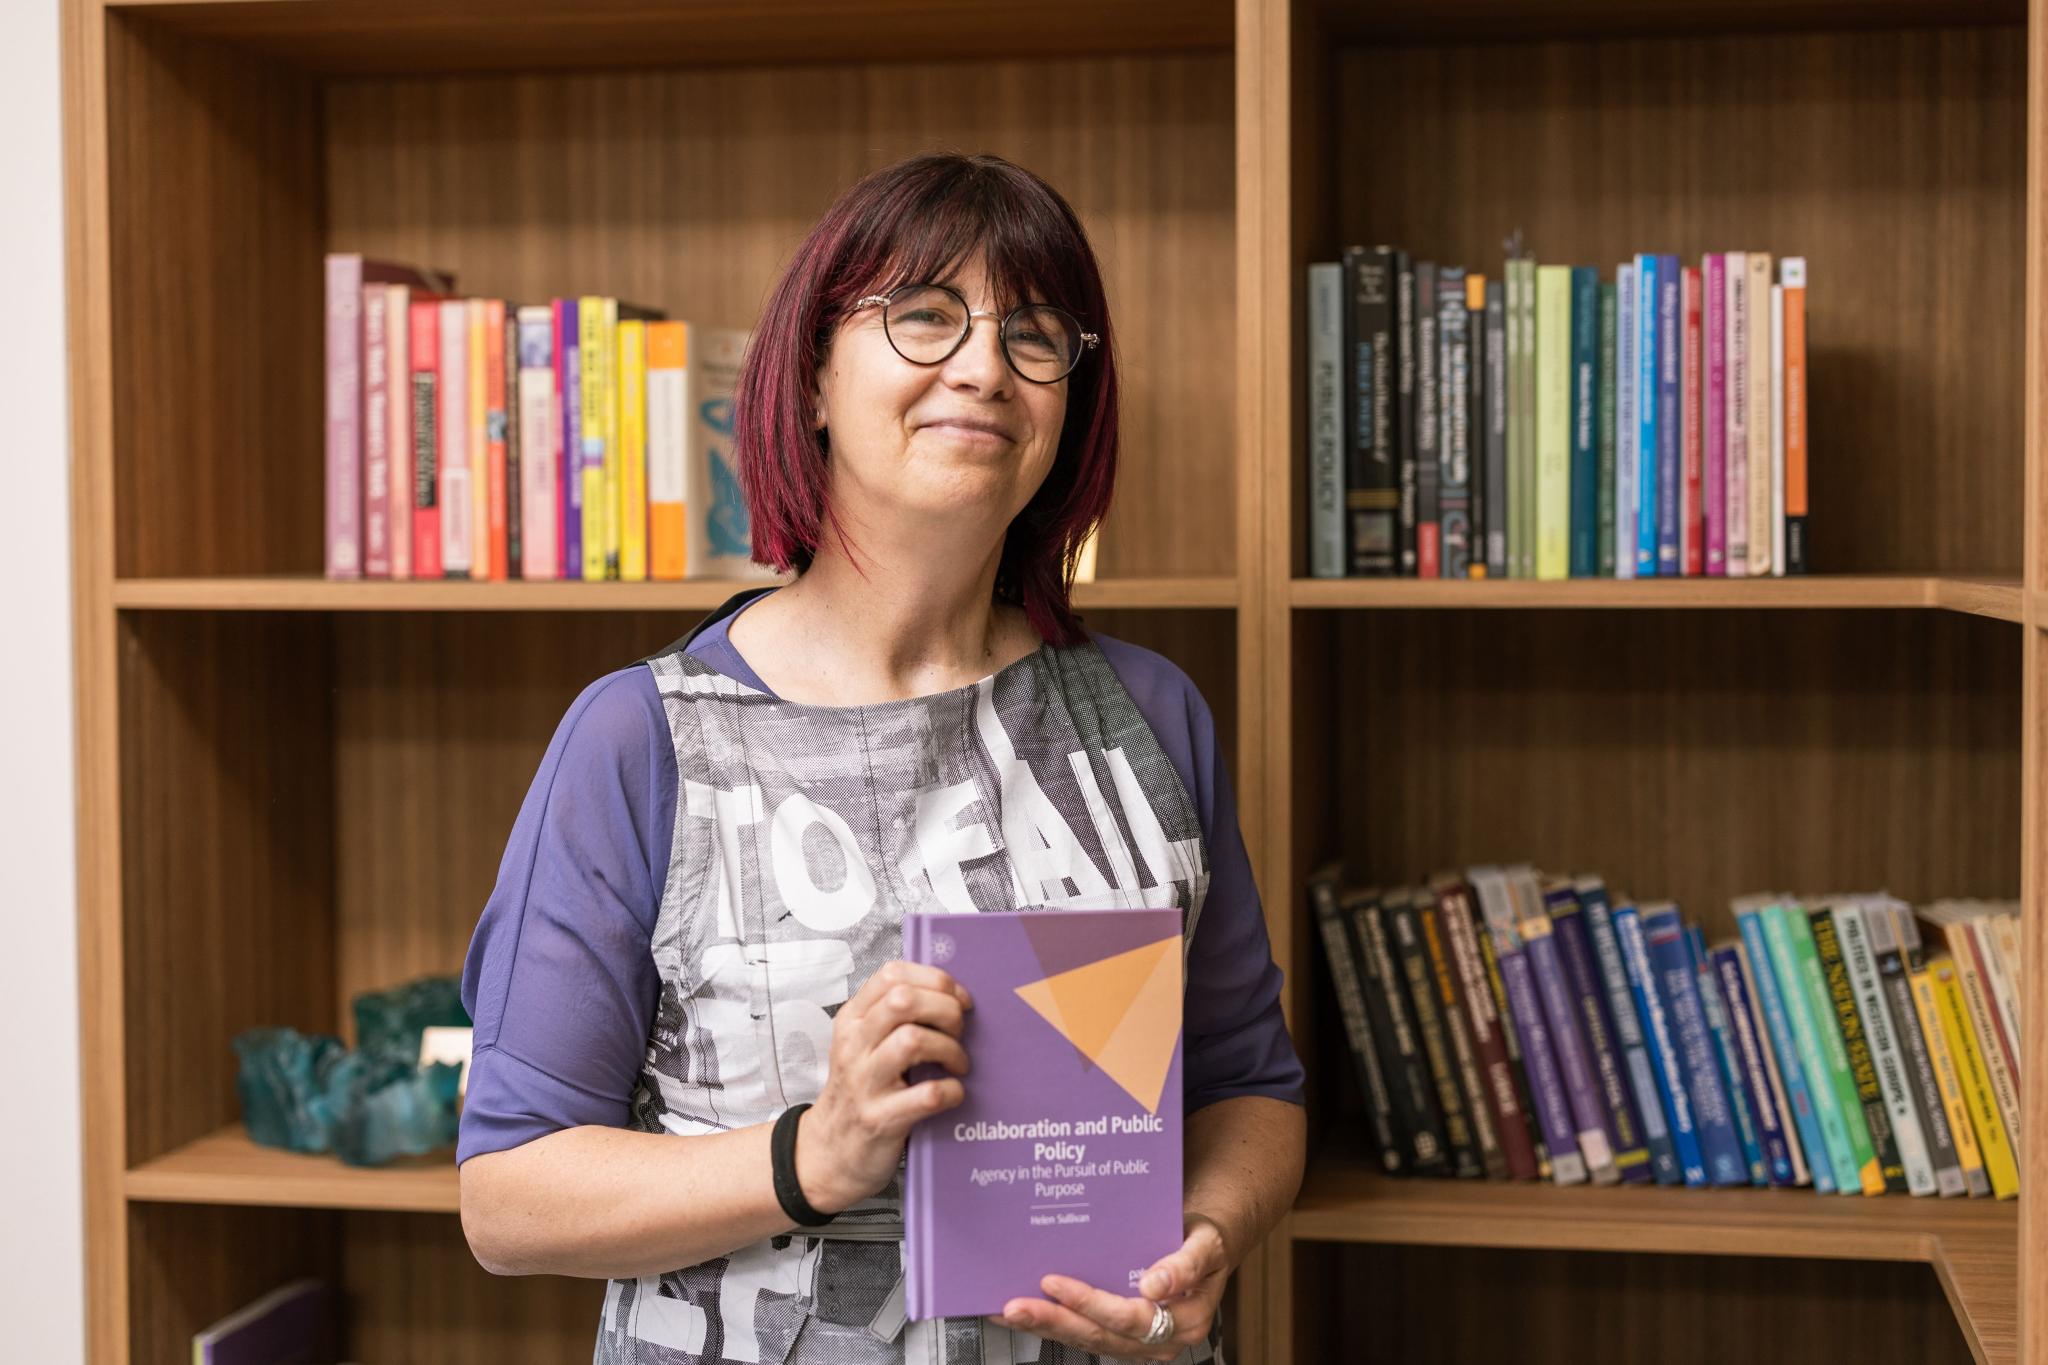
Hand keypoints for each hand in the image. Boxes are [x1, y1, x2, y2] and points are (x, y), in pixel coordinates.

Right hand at [793, 960, 972, 1215]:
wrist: (828, 1154)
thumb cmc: (859, 1092)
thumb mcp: (863, 1046)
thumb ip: (893, 1018)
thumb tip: (952, 996)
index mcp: (852, 1021)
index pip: (891, 975)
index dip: (933, 979)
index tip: (958, 998)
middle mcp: (853, 1046)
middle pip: (903, 1000)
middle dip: (945, 1009)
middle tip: (960, 1030)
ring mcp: (864, 1083)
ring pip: (913, 1040)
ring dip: (950, 1049)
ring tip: (958, 1064)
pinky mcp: (879, 1119)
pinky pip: (927, 1094)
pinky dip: (951, 1091)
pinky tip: (952, 1093)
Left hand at [987, 1213, 1230, 1361]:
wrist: (1206, 1248)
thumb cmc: (1204, 1242)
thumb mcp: (1206, 1246)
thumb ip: (1185, 1265)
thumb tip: (1155, 1286)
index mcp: (1183, 1321)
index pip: (1129, 1317)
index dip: (1089, 1302)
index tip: (1054, 1282)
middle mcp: (1158, 1341)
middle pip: (1099, 1334)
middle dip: (1053, 1321)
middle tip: (1014, 1306)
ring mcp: (1136, 1343)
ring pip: (1085, 1339)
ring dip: (1044, 1326)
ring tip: (1008, 1311)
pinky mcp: (1118, 1337)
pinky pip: (1082, 1333)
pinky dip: (1050, 1324)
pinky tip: (1021, 1313)